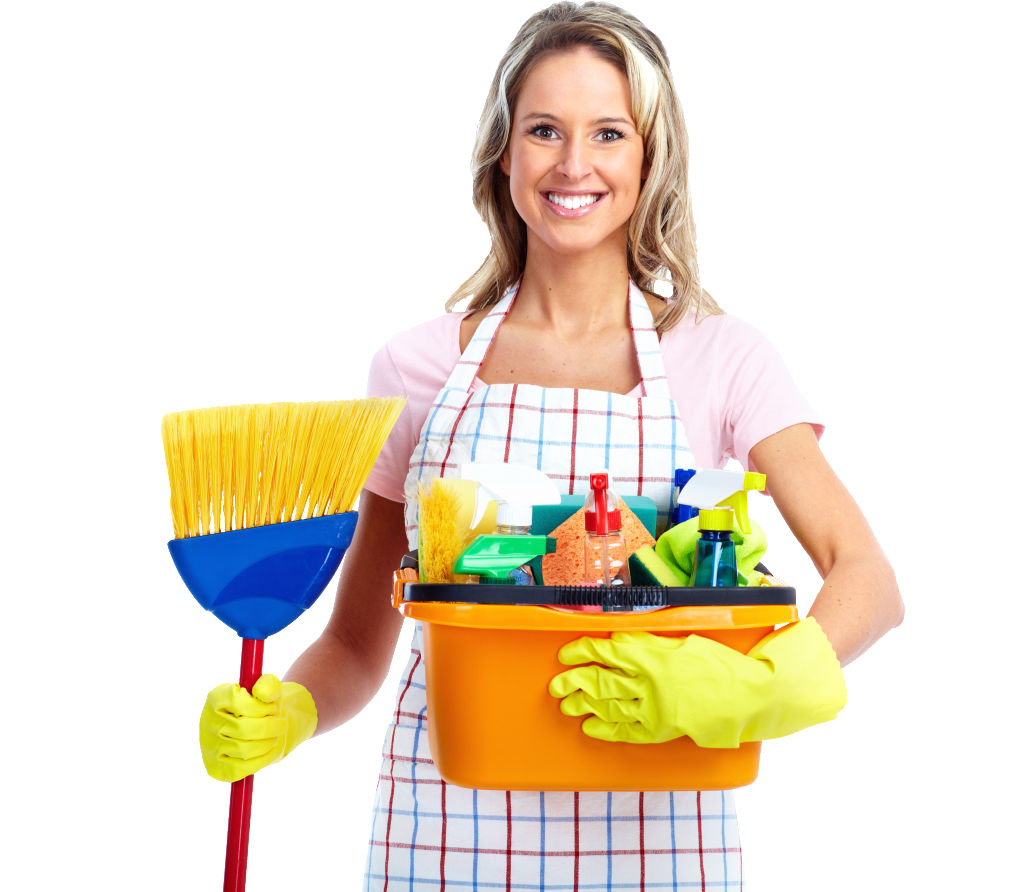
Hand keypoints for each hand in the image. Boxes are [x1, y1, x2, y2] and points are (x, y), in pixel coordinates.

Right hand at [199, 673, 317, 782]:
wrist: (263, 728)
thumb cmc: (264, 706)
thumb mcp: (270, 689)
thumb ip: (268, 685)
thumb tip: (261, 693)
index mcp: (216, 697)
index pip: (237, 702)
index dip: (261, 707)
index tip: (273, 707)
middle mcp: (207, 721)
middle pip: (242, 728)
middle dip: (269, 727)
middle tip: (281, 725)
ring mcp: (209, 746)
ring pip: (243, 749)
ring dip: (268, 743)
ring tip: (275, 736)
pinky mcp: (215, 768)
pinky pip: (239, 770)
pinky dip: (261, 760)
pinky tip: (269, 750)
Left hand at [548, 619, 846, 747]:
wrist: (748, 695)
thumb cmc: (718, 662)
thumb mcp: (682, 638)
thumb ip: (649, 639)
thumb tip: (620, 635)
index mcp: (651, 654)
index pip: (603, 650)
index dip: (580, 651)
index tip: (566, 652)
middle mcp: (646, 682)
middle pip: (598, 680)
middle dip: (572, 682)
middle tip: (556, 684)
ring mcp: (652, 708)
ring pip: (606, 706)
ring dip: (583, 705)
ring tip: (566, 704)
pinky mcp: (661, 730)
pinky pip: (625, 731)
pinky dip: (605, 730)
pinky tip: (591, 727)